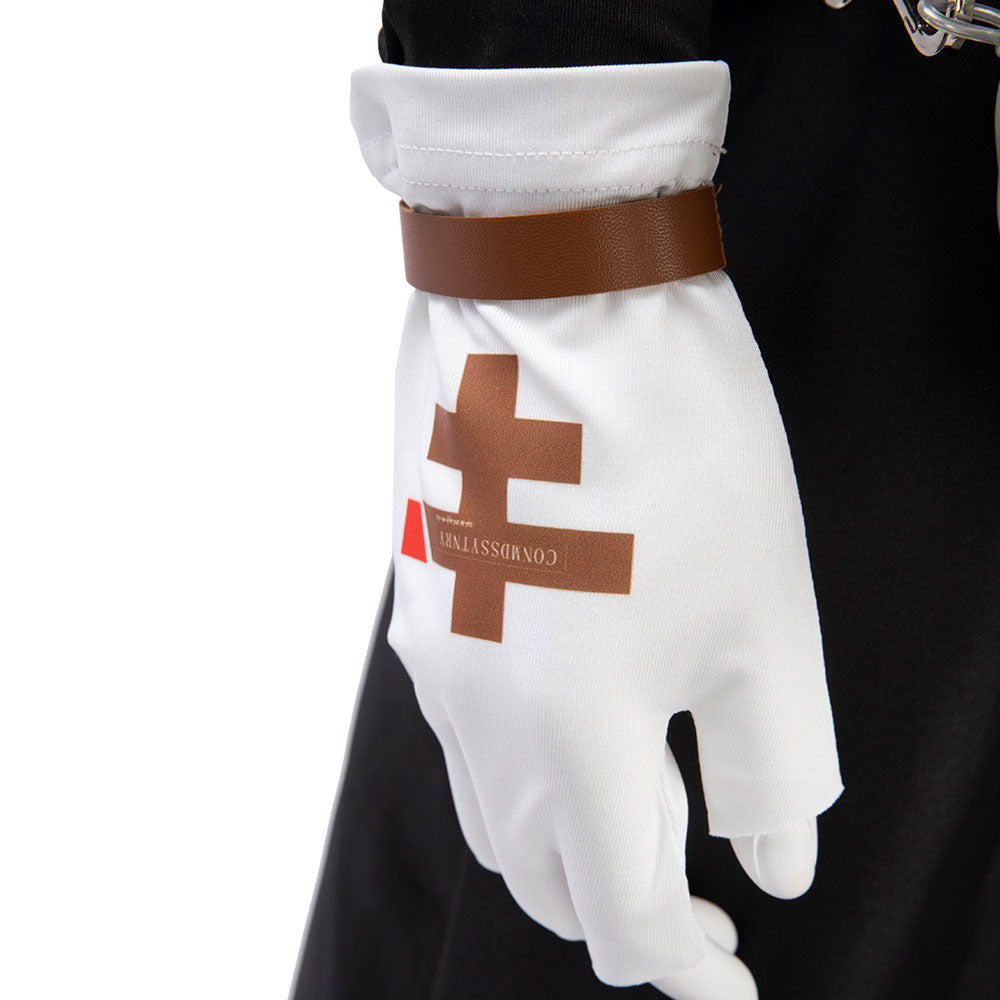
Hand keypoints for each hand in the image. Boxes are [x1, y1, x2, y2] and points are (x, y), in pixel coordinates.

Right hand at [353, 58, 842, 987]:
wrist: (549, 299)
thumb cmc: (674, 444)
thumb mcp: (765, 611)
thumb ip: (772, 760)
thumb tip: (775, 867)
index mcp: (572, 732)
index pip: (624, 914)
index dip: (686, 964)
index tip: (734, 965)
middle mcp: (481, 714)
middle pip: (540, 875)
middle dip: (619, 908)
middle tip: (696, 883)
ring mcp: (437, 654)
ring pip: (495, 806)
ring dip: (567, 835)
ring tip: (644, 793)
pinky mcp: (424, 599)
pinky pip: (468, 726)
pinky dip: (526, 759)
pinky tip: (581, 705)